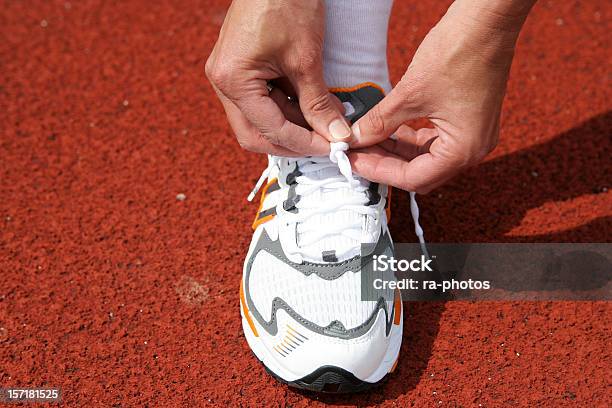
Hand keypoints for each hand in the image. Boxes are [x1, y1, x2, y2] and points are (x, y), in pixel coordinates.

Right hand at [206, 0, 350, 155]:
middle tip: (325, 143)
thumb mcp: (306, 59)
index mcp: (232, 79)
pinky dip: (288, 109)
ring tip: (324, 122)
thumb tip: (336, 136)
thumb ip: (318, 103)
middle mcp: (223, 83)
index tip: (332, 148)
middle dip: (292, 142)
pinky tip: (312, 107)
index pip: (269, 129)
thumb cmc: (287, 2)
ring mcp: (229, 76)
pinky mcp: (241, 70)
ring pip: (260, 121)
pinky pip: (262, 103)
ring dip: (292, 126)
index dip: (304, 143)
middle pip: (256, 134)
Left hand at [349, 0, 535, 192]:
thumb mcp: (410, 93)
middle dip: (386, 163)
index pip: (414, 178)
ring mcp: (473, 135)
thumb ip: (380, 122)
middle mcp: (473, 149)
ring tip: (367, 140)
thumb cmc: (460, 51)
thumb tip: (356, 138)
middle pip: (421, 172)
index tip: (355, 161)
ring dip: (396, 151)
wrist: (488, 19)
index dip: (379, 171)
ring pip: (426, 157)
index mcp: (464, 150)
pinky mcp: (468, 121)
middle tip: (358, 153)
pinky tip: (388, 129)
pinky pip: (434, 140)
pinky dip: (410, 138)